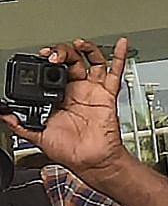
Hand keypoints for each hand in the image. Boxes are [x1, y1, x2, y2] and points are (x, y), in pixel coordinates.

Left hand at [1, 38, 132, 179]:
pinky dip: (119, 56)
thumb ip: (21, 126)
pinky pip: (116, 72)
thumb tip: (4, 116)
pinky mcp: (108, 95)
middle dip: (62, 52)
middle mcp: (77, 91)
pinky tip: (119, 44)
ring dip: (86, 49)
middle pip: (71, 61)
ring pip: (92, 61)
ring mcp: (93, 91)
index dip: (47, 61)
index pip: (53, 71)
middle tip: (54, 55)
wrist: (91, 161)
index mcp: (60, 98)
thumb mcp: (38, 137)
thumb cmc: (69, 152)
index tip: (42, 57)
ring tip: (79, 44)